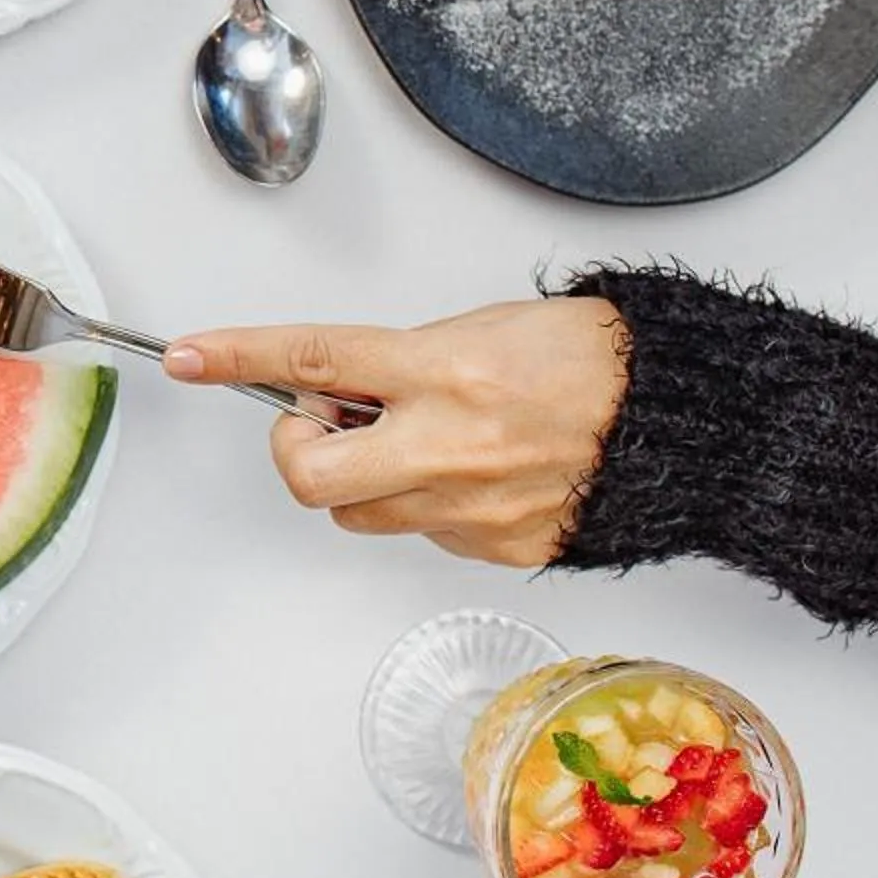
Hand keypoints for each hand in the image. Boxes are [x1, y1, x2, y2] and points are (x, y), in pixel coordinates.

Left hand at [162, 299, 629, 566]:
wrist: (689, 425)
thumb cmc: (597, 360)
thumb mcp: (485, 327)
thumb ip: (403, 362)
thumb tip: (342, 388)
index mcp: (443, 372)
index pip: (312, 360)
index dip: (237, 357)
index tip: (188, 356)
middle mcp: (449, 445)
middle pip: (310, 475)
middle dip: (297, 450)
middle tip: (324, 422)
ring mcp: (472, 508)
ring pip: (359, 515)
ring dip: (362, 480)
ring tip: (416, 442)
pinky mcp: (499, 550)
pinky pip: (424, 535)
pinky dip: (427, 505)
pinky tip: (474, 475)